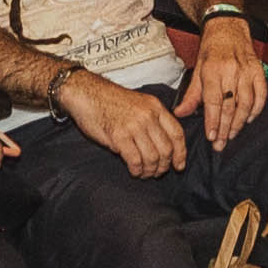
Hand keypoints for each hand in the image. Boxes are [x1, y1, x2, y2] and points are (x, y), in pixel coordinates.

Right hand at [56, 68, 189, 180]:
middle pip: (166, 149)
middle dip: (163, 166)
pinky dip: (137, 170)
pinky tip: (134, 171)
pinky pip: (135, 160)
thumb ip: (153, 121)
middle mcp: (148, 116)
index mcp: (155, 107)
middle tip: (157, 172)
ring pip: (152, 157)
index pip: (177, 133)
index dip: (180, 153)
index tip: (179, 165)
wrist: (86, 93)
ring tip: (144, 173)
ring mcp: (134, 126)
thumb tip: (164, 147)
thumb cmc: (109, 101)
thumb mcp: (139, 103)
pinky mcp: (119, 136)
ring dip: (149, 170)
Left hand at [182, 16, 267, 144]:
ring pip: (246, 103)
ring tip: (232, 134)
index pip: (214, 102)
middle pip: (230, 106)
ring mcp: (247, 71)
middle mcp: (231, 71)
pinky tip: (248, 119)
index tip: (212, 137)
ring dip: (240, 122)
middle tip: (221, 144)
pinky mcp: (258, 70)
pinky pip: (261, 95)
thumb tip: (180, 113)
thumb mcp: (197, 69)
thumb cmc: (211, 49)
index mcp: (213, 70)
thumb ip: (191, 95)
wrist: (227, 26)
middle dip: (226, 128)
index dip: (213, 122)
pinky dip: (256, 109)